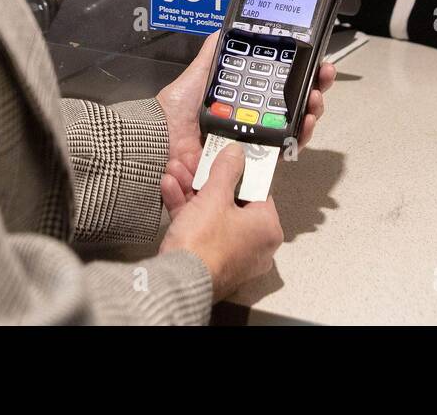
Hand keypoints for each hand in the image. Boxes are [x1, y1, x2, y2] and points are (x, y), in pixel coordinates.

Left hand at [155, 32, 335, 207]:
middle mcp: (251, 120)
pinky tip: (306, 122)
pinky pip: (284, 151)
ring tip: (315, 99)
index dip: (299, 74)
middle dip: (313, 89)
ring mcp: (254, 141)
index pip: (278, 86)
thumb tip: (224, 29)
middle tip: (322, 76)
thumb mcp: (198, 76)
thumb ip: (213, 55)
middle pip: (292, 105)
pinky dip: (299, 138)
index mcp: (240, 100)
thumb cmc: (175, 112)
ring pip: (295, 127)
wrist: (160, 141)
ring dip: (311, 112)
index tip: (314, 60)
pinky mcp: (254, 162)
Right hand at [160, 143, 283, 299]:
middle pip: (231, 201)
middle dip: (206, 178)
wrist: (177, 283)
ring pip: (211, 213)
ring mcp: (231, 254)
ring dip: (191, 189)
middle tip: (193, 162)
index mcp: (267, 229)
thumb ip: (226, 170)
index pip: (258, 190)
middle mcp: (254, 244)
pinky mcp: (208, 261)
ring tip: (176, 170)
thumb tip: (236, 153)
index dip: (238, 170)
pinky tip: (169, 188)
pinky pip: (200, 229)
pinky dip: (186, 210)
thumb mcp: (215, 196)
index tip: (224, 158)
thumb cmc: (204, 244)